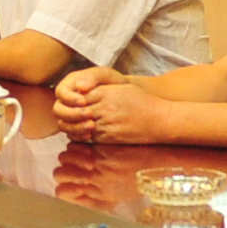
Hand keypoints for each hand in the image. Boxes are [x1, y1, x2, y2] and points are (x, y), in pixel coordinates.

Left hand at [53, 71, 168, 143]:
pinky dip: (82, 137)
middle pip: (73, 112)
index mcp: (104, 93)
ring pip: (77, 127)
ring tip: (74, 126)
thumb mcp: (121, 88)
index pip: (76, 97)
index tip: (71, 104)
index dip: (70, 102)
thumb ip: (101, 90)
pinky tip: (84, 134)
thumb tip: (83, 92)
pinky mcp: (109, 138)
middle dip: (67, 116)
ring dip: (72, 128)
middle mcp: (102, 108)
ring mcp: (105, 124)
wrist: (159, 119)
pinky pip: (88, 138)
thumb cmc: (143, 102)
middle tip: (66, 117)